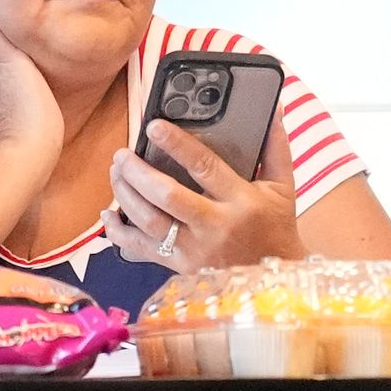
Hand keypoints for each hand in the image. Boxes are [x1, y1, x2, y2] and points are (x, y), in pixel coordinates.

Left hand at [106, 119, 304, 270]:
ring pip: (149, 221)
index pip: (204, 167)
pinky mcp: (180, 266)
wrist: (273, 281)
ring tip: (116, 172)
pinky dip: (119, 233)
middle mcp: (215, 226)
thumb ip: (275, 147)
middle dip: (138, 172)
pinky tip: (107, 215)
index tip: (153, 127)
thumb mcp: (283, 188)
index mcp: (241, 201)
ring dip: (125, 194)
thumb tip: (274, 109)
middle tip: (122, 154)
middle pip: (167, 196)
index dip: (176, 144)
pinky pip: (142, 250)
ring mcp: (194, 249)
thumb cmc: (276, 229)